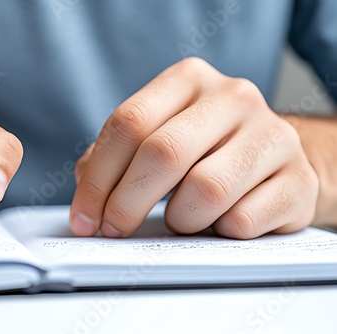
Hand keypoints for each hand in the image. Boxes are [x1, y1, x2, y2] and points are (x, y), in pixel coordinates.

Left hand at [70, 58, 318, 238]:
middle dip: (126, 203)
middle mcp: (233, 97)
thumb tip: (87, 194)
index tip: (84, 218)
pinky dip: (218, 232)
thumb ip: (116, 156)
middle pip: (163, 152)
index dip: (98, 178)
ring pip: (205, 191)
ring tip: (181, 217)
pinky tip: (219, 222)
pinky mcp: (297, 179)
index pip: (129, 123)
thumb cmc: (205, 150)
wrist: (275, 159)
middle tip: (114, 229)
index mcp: (189, 80)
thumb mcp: (159, 135)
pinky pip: (242, 221)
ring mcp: (272, 135)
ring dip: (180, 218)